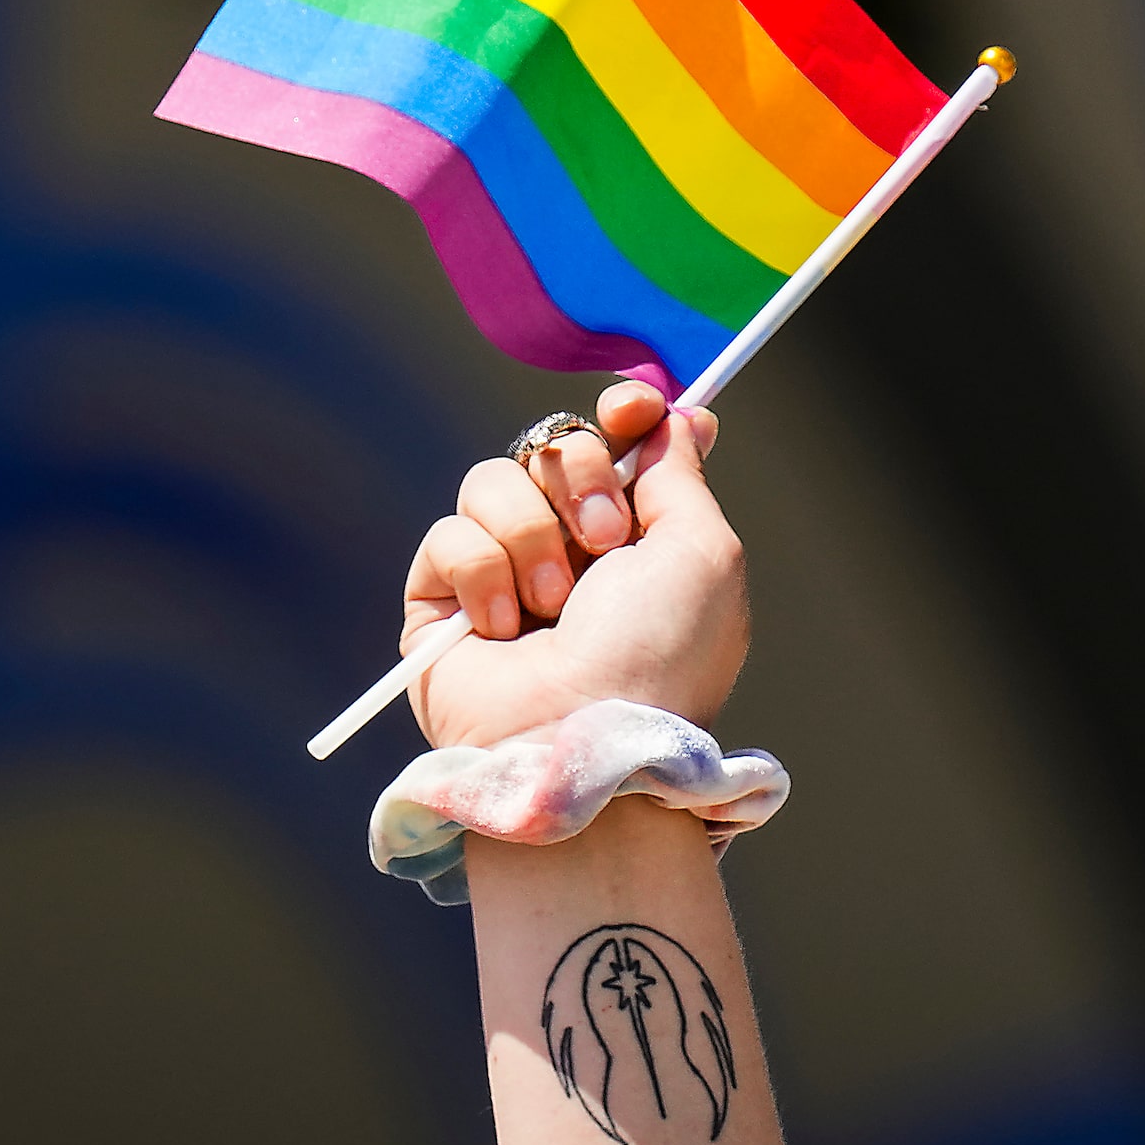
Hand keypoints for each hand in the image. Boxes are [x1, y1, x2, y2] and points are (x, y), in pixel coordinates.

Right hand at [404, 380, 743, 749]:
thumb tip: (684, 416)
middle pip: (554, 446)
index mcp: (635, 537)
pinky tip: (502, 631)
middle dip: (580, 479)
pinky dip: (481, 576)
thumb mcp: (703, 552)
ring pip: (492, 480)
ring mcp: (502, 573)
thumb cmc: (656, 654)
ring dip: (530, 536)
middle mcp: (569, 549)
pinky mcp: (441, 602)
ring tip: (551, 606)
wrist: (581, 738)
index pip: (615, 439)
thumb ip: (681, 473)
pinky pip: (447, 534)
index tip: (630, 407)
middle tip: (601, 542)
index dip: (621, 410)